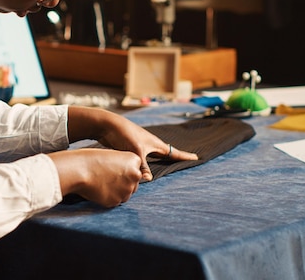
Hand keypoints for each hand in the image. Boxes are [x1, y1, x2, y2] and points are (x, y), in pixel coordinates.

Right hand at [49, 149, 141, 207]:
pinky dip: (108, 197)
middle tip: (107, 178)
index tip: (113, 169)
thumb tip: (124, 175)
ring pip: (125, 194)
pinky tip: (98, 189)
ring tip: (101, 183)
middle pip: (133, 183)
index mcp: (134, 160)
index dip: (123, 171)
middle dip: (123, 183)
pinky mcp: (116, 200)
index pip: (135, 170)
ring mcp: (126, 189)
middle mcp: (134, 175)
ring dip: (116, 191)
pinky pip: (115, 201)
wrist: (78, 170)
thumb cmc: (90, 159)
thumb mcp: (111, 156)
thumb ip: (122, 165)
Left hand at [67, 107, 198, 180]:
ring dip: (161, 162)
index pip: (174, 152)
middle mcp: (150, 145)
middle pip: (166, 154)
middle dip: (175, 159)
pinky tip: (143, 170)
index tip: (197, 158)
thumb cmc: (124, 134)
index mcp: (155, 144)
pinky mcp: (131, 149)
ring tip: (168, 167)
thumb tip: (148, 180)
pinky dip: (146, 165)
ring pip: (154, 157)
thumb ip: (142, 166)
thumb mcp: (135, 151)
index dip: (185, 156)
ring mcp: (140, 147)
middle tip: (186, 162)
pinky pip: (142, 160)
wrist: (107, 125)